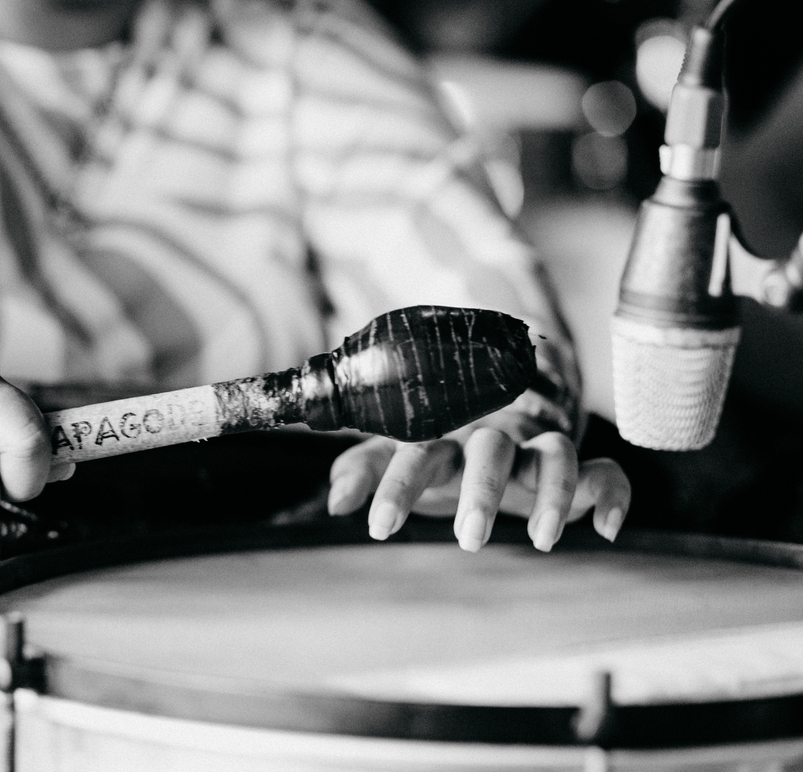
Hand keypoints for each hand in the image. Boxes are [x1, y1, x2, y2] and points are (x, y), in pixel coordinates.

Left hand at [326, 410, 630, 551]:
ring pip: (556, 453)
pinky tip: (607, 529)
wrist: (498, 409)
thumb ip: (361, 469)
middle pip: (492, 449)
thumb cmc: (438, 446)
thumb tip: (335, 501)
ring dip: (553, 493)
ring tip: (542, 541)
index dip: (397, 487)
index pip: (418, 452)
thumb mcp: (394, 455)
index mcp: (442, 436)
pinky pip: (606, 471)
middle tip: (469, 539)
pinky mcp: (577, 468)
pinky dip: (614, 496)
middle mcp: (492, 438)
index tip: (379, 528)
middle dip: (481, 492)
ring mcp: (537, 450)